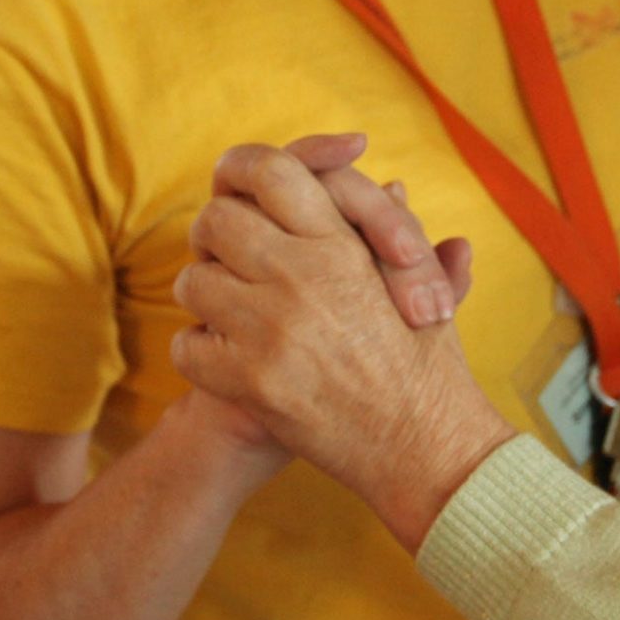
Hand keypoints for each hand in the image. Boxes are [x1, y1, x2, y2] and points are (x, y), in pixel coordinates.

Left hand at [174, 141, 512, 547]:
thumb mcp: (425, 287)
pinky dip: (201, 350)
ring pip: (193, 281)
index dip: (243, 168)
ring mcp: (271, 330)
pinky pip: (189, 345)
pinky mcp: (251, 382)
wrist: (427, 450)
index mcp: (342, 246)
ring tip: (230, 310)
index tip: (237, 183)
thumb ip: (400, 231)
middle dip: (216, 235)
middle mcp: (302, 277)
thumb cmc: (430, 369)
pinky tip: (227, 357)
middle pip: (216, 220)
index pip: (271, 171)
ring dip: (206, 294)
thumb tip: (393, 185)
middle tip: (228, 256)